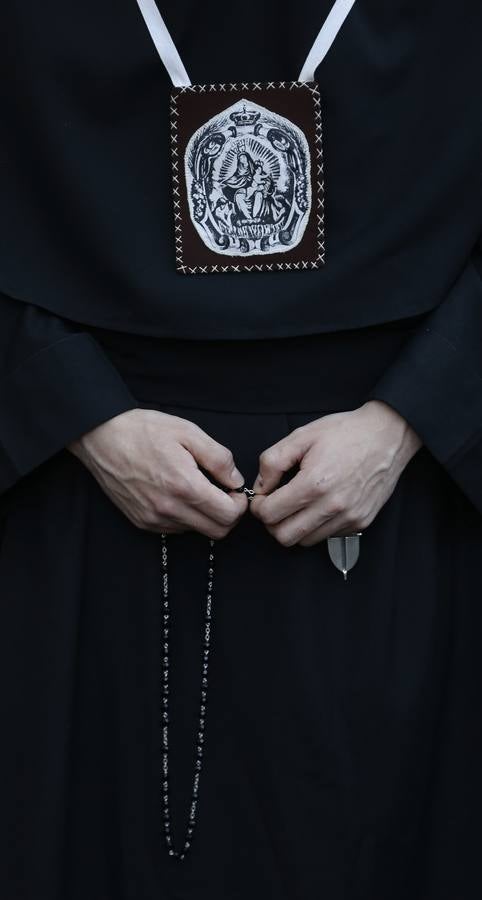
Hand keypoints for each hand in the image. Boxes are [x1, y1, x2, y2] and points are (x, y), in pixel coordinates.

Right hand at [68, 408, 247, 537]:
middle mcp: (169, 509)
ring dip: (205, 516)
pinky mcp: (142, 521)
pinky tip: (178, 494)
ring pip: (197, 531)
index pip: (229, 516)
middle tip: (223, 492)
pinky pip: (175, 529)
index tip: (234, 489)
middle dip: (228, 514)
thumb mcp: (188, 432)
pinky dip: (185, 516)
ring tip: (197, 489)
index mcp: (184, 486)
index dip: (240, 503)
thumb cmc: (144, 430)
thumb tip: (236, 481)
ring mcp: (153, 518)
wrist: (101, 437)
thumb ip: (219, 459)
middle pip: (217, 531)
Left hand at [249, 400, 421, 546]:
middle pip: (285, 537)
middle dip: (273, 523)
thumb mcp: (301, 436)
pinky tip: (320, 505)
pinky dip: (317, 526)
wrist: (387, 435)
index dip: (259, 507)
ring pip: (306, 541)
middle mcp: (333, 505)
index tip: (263, 498)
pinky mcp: (360, 523)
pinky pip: (328, 536)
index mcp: (314, 483)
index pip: (270, 515)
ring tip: (298, 505)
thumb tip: (260, 488)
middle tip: (275, 506)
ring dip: (295, 527)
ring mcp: (349, 517)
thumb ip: (272, 462)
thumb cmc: (345, 432)